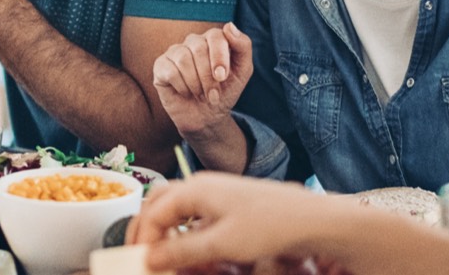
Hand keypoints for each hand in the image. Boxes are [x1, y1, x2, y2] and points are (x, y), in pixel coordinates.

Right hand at [129, 173, 344, 271]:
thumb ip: (181, 251)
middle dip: (146, 229)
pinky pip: (195, 216)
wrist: (309, 218)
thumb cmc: (268, 225)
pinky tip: (191, 251)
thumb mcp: (221, 244)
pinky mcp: (228, 204)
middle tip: (139, 255)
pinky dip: (185, 233)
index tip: (140, 263)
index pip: (153, 212)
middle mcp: (201, 186)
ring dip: (165, 231)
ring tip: (163, 255)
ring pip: (176, 209)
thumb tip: (149, 258)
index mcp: (194, 189)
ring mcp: (215, 193)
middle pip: (159, 203)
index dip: (143, 239)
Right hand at [152, 24, 252, 137]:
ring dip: (196, 84)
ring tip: (201, 94)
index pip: (215, 35)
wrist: (207, 117)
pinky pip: (170, 71)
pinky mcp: (161, 66)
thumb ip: (243, 46)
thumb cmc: (225, 91)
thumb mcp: (243, 71)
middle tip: (213, 93)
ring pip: (184, 59)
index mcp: (213, 39)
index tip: (222, 77)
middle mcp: (193, 42)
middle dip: (208, 76)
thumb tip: (230, 26)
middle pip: (199, 48)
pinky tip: (186, 92)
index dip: (219, 57)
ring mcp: (175, 52)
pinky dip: (182, 87)